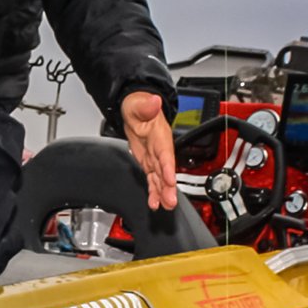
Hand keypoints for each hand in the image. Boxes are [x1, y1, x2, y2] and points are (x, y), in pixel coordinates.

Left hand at [121, 91, 177, 210]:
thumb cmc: (139, 107)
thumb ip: (147, 105)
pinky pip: (153, 179)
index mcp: (161, 136)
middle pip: (166, 170)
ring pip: (161, 178)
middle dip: (169, 187)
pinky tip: (155, 203)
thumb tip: (154, 101)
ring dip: (163, 193)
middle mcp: (161, 149)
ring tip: (165, 206)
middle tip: (170, 201)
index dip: (168, 167)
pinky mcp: (149, 163)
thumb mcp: (140, 104)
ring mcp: (155, 158)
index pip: (166, 153)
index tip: (170, 179)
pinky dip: (154, 192)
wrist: (136, 111)